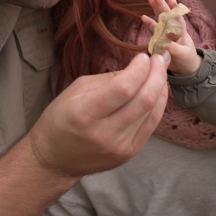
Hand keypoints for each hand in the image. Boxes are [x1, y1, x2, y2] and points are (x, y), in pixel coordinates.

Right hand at [27, 51, 168, 179]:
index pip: (123, 88)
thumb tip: (137, 68)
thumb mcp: (75, 91)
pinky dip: (158, 105)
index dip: (139, 69)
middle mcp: (104, 133)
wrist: (55, 159)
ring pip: (151, 112)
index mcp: (85, 113)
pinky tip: (158, 91)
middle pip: (143, 100)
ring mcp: (120, 146)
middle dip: (157, 75)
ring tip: (160, 72)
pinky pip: (151, 125)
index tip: (144, 56)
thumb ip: (108, 79)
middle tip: (160, 59)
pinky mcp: (129, 153)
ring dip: (160, 88)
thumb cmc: (61, 119)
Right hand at [141, 0, 201, 74]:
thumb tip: (165, 43)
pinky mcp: (159, 41)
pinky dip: (149, 24)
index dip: (175, 10)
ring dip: (155, 10)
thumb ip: (174, 48)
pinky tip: (143, 17)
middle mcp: (173, 31)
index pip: (178, 19)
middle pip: (167, 16)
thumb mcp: (183, 54)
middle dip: (162, 5)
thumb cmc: (187, 59)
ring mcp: (165, 35)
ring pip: (160, 20)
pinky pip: (154, 31)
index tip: (172, 0)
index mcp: (181, 33)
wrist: (184, 69)